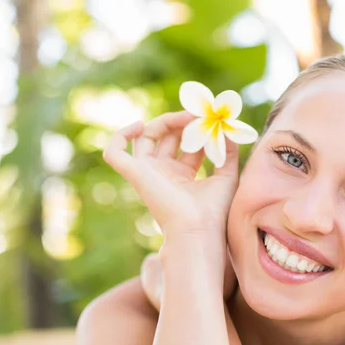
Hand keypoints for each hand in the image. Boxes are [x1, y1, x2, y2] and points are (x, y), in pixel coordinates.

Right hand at [103, 112, 239, 266]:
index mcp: (183, 176)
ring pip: (144, 138)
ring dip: (163, 122)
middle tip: (199, 115)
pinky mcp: (134, 175)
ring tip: (185, 117)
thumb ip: (229, 152)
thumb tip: (228, 129)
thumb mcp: (227, 176)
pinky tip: (140, 125)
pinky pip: (114, 152)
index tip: (212, 120)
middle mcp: (163, 173)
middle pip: (166, 138)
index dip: (198, 130)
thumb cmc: (214, 211)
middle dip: (182, 122)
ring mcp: (148, 173)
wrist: (198, 228)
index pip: (187, 145)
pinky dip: (120, 135)